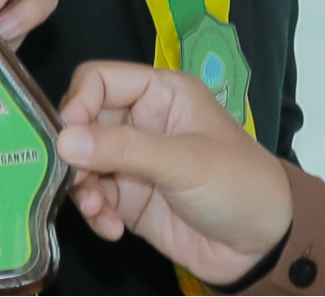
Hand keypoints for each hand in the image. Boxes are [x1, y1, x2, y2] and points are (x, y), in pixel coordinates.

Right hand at [55, 60, 291, 286]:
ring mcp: (133, 163)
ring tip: (98, 210)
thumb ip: (123, 149)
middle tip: (76, 180)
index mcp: (161, 94)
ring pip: (82, 164)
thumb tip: (62, 139)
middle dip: (74, 153)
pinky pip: (94, 199)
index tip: (64, 137)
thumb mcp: (184, 161)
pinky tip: (113, 229)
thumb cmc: (237, 185)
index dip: (77, 102)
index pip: (100, 79)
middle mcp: (142, 122)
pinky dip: (96, 214)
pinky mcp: (129, 199)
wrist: (261, 246)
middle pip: (83, 123)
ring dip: (82, 189)